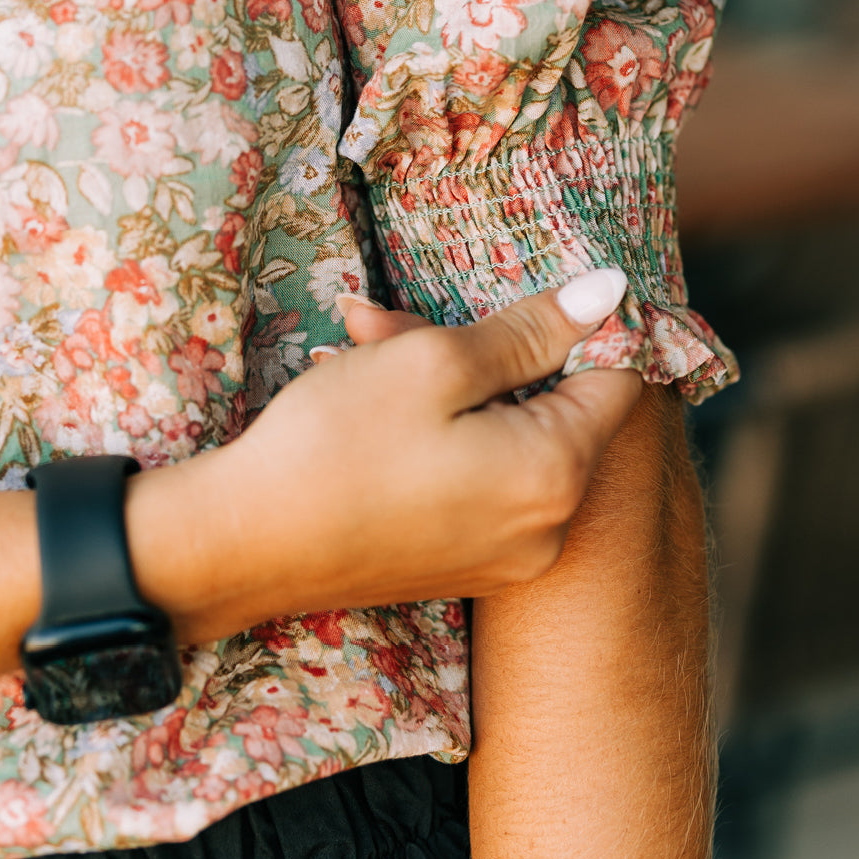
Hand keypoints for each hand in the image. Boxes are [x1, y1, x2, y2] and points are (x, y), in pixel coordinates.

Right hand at [194, 270, 641, 627]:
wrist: (241, 548)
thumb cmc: (337, 444)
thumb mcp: (437, 363)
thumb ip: (531, 330)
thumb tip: (613, 290)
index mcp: (558, 473)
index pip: (617, 377)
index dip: (574, 324)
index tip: (511, 299)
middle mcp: (551, 528)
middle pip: (553, 407)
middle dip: (489, 353)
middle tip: (397, 325)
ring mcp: (507, 557)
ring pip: (508, 438)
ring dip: (452, 389)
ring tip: (367, 352)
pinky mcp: (465, 568)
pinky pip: (478, 480)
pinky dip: (439, 437)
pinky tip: (370, 407)